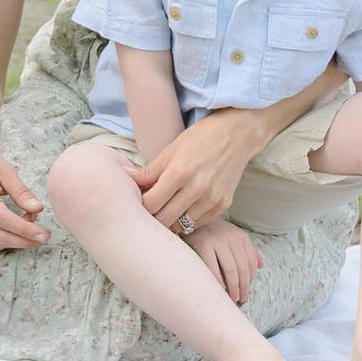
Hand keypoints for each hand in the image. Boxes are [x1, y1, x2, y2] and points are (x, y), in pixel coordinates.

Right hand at [0, 128, 47, 251]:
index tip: (44, 234)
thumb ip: (20, 191)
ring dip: (15, 241)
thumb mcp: (4, 169)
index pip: (3, 219)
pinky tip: (15, 226)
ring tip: (29, 225)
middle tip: (42, 236)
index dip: (25, 230)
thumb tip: (37, 209)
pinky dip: (5, 237)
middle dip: (23, 242)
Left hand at [129, 107, 265, 231]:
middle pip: (165, 219)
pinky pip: (199, 223)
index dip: (141, 205)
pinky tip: (185, 207)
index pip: (151, 203)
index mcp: (179, 172)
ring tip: (167, 208)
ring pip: (182, 225)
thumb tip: (124, 176)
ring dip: (172, 220)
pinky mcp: (223, 205)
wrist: (236, 135)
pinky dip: (189, 219)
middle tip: (151, 209)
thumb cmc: (200, 138)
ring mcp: (212, 199)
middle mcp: (197, 188)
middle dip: (154, 216)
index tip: (139, 201)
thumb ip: (149, 170)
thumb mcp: (171, 150)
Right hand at [184, 217, 262, 303]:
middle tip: (241, 298)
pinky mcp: (203, 244)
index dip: (251, 278)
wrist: (190, 222)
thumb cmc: (214, 234)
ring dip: (233, 287)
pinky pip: (213, 268)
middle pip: (242, 267)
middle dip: (243, 286)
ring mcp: (217, 240)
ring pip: (231, 269)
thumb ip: (247, 250)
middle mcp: (231, 236)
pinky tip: (219, 290)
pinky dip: (218, 281)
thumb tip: (261, 265)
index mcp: (240, 236)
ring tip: (233, 298)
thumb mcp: (233, 237)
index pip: (251, 261)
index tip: (247, 290)